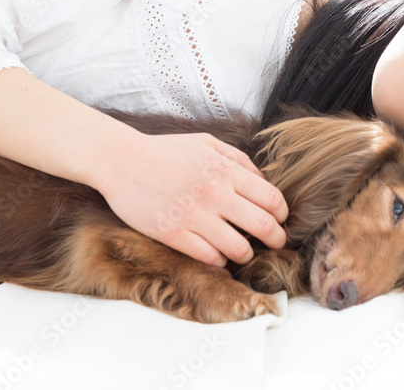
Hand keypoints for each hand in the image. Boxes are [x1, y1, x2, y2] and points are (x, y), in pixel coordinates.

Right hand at [101, 132, 288, 266]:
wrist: (120, 160)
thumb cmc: (165, 151)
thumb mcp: (206, 143)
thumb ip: (238, 160)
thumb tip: (264, 180)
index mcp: (225, 170)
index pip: (272, 199)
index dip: (282, 214)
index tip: (280, 220)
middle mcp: (215, 194)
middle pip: (263, 226)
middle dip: (276, 239)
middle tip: (276, 242)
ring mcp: (194, 216)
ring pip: (239, 248)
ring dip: (246, 253)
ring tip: (242, 250)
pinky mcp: (174, 234)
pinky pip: (209, 257)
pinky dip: (219, 260)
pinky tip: (217, 253)